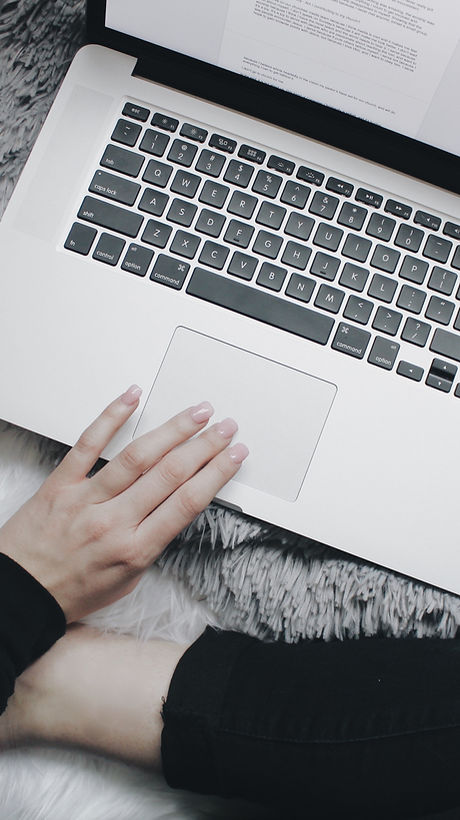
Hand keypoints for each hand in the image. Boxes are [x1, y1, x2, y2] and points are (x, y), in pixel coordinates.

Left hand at [0, 386, 247, 621]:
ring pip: (137, 456)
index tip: (234, 455)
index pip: (186, 502)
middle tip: (225, 427)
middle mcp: (113, 522)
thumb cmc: (72, 590)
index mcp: (135, 549)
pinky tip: (131, 398)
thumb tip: (176, 508)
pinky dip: (111, 417)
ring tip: (197, 413)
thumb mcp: (127, 580)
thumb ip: (152, 544)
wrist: (20, 594)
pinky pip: (88, 444)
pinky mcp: (61, 484)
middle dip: (205, 446)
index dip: (216, 473)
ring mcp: (86, 499)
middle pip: (170, 474)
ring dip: (173, 430)